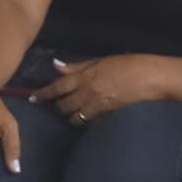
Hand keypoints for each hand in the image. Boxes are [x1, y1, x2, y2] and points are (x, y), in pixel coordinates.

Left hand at [41, 53, 163, 126]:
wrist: (150, 77)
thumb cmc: (128, 64)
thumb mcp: (101, 60)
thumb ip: (78, 66)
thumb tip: (56, 66)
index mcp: (84, 75)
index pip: (57, 86)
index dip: (43, 94)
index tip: (32, 98)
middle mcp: (87, 92)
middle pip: (63, 105)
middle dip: (57, 106)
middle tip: (56, 105)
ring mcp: (96, 105)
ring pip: (73, 116)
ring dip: (69, 115)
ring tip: (71, 113)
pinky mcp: (106, 114)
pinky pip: (88, 121)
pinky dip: (84, 120)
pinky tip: (86, 118)